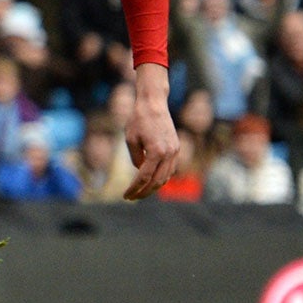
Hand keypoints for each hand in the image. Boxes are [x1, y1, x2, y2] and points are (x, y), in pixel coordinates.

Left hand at [121, 66, 179, 200]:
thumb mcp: (130, 139)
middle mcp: (168, 154)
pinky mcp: (176, 148)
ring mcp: (175, 152)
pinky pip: (170, 169)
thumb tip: (140, 172)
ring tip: (140, 192)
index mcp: (156, 152)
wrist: (153, 104)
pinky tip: (150, 181)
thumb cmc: (138, 120)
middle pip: (157, 182)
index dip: (134, 189)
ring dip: (153, 187)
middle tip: (132, 197)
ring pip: (166, 177)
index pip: (144, 177)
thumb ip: (135, 158)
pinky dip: (161, 177)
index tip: (126, 195)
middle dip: (144, 192)